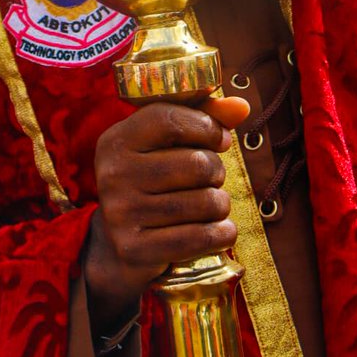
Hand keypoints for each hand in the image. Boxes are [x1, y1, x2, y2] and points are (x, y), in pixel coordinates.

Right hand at [84, 96, 249, 334]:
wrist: (116, 244)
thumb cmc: (152, 181)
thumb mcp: (166, 143)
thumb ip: (203, 117)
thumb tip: (242, 107)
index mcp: (116, 140)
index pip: (170, 120)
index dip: (207, 127)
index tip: (222, 140)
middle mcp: (114, 174)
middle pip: (196, 164)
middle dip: (217, 171)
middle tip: (211, 179)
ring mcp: (122, 214)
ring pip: (204, 202)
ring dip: (221, 203)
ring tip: (212, 204)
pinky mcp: (136, 249)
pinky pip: (200, 238)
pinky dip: (222, 233)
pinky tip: (221, 229)